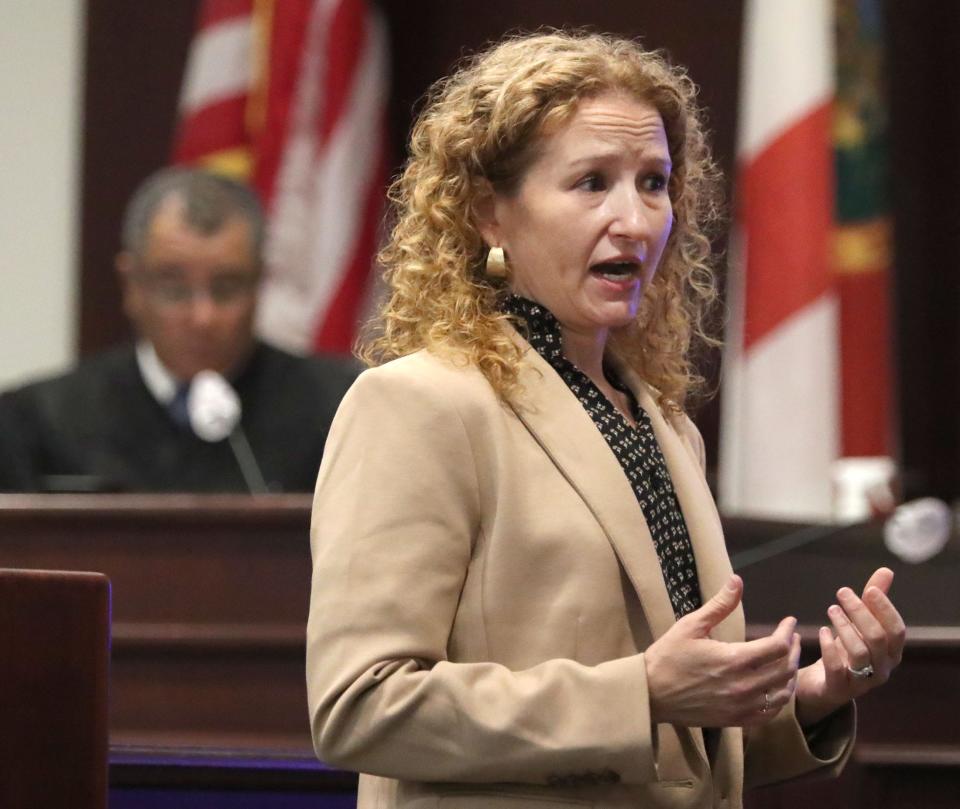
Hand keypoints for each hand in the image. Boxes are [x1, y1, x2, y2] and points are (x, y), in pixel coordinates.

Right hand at [645, 575, 800, 727]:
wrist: (651, 693)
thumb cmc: (668, 656)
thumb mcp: (690, 625)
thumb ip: (719, 605)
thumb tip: (737, 580)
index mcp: (733, 659)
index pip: (776, 646)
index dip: (786, 631)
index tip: (788, 621)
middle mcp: (743, 685)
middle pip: (785, 669)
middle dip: (794, 650)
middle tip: (792, 638)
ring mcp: (741, 706)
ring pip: (782, 693)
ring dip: (790, 675)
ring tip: (788, 661)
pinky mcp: (736, 720)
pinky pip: (769, 713)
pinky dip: (779, 700)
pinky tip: (777, 688)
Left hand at [795, 567, 905, 726]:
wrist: (825, 685)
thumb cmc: (848, 650)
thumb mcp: (861, 624)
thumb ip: (873, 600)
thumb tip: (886, 571)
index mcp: (891, 653)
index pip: (897, 630)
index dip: (885, 609)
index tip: (868, 589)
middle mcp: (882, 669)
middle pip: (877, 638)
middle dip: (860, 612)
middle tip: (841, 593)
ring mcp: (862, 682)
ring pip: (859, 652)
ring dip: (844, 626)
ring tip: (831, 608)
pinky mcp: (839, 688)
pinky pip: (836, 669)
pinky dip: (829, 647)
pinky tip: (822, 631)